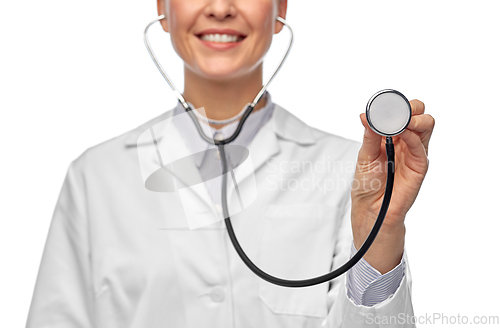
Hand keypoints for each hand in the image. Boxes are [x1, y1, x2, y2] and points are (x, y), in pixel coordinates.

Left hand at [351, 99, 434, 272]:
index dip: (396, 105)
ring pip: (426, 125)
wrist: (371, 208)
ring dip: (415, 118)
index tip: (384, 104)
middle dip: (410, 107)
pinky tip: (403, 133)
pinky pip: (421, 146)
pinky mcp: (419, 166)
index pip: (401, 112)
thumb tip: (366, 114)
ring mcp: (414, 152)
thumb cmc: (367, 183)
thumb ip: (370, 135)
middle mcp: (405, 141)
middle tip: (397, 110)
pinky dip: (413, 135)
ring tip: (401, 121)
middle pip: (419, 114)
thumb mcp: (365, 155)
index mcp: (391, 136)